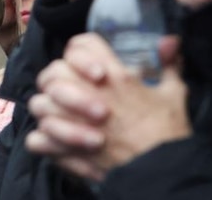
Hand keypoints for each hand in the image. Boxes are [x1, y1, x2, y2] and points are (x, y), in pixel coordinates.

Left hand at [27, 34, 189, 181]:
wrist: (163, 172)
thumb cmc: (168, 132)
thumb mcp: (174, 93)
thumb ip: (169, 63)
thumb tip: (168, 40)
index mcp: (113, 77)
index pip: (80, 45)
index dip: (80, 52)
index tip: (92, 68)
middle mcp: (89, 94)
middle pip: (52, 72)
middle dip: (56, 80)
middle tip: (68, 91)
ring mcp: (73, 122)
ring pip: (39, 104)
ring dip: (47, 109)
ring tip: (60, 116)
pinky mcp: (66, 150)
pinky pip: (36, 139)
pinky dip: (41, 140)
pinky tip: (53, 141)